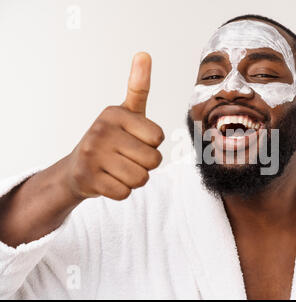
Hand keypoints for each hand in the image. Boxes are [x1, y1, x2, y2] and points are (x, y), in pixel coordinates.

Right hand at [64, 52, 163, 199]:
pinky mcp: (87, 178)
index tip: (135, 140)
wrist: (76, 168)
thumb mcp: (126, 112)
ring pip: (141, 178)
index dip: (151, 144)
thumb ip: (138, 87)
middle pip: (153, 160)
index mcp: (115, 113)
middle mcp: (101, 130)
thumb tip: (144, 53)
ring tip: (118, 169)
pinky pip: (125, 193)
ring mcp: (92, 154)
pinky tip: (108, 180)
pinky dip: (121, 191)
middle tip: (126, 158)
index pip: (158, 137)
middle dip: (145, 164)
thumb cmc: (110, 138)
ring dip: (135, 179)